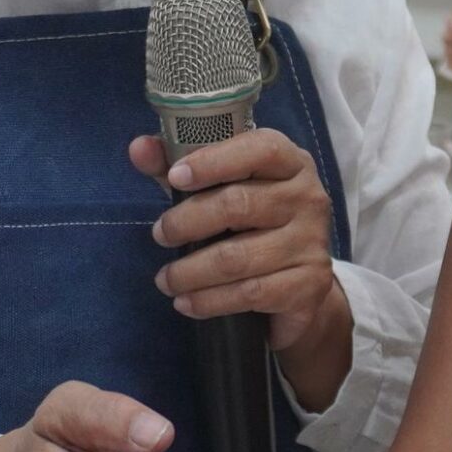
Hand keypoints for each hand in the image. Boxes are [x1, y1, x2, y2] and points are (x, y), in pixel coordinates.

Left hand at [131, 128, 344, 357]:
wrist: (301, 286)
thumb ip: (180, 166)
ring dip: (190, 271)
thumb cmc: (253, 223)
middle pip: (239, 204)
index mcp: (290, 162)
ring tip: (165, 279)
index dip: (214, 161)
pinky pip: (249, 293)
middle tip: (159, 235)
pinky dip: (209, 300)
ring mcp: (312, 242)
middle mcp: (308, 197)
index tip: (175, 177)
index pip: (260, 149)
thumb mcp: (219, 188)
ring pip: (237, 257)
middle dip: (187, 222)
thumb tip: (139, 148)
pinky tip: (186, 303)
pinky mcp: (309, 285)